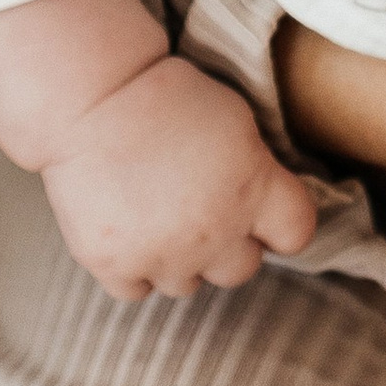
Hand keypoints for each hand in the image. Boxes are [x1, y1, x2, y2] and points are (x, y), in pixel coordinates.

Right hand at [39, 53, 318, 299]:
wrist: (90, 98)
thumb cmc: (164, 95)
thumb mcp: (236, 121)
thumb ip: (257, 172)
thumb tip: (262, 203)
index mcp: (255, 189)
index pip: (296, 234)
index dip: (278, 223)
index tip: (260, 213)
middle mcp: (216, 233)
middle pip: (241, 269)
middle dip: (227, 246)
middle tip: (199, 210)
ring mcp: (164, 255)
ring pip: (187, 285)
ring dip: (179, 260)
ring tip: (156, 217)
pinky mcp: (114, 265)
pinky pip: (137, 289)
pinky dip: (132, 269)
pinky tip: (127, 232)